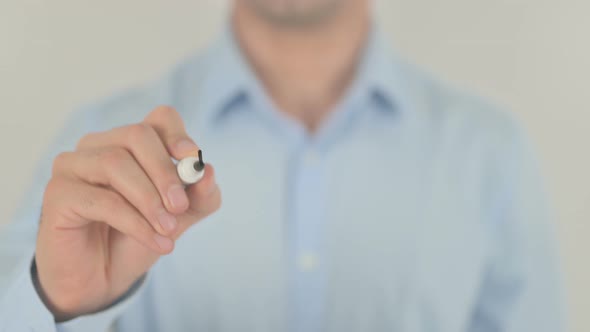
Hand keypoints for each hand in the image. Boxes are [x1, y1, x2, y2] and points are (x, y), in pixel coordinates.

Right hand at [34, 106, 220, 320]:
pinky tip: (156, 242)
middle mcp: (99, 145)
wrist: (103, 278)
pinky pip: (101, 199)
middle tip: (181, 206)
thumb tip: (208, 172)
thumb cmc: (138, 236)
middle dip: (165, 172)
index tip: (193, 161)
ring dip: (149, 200)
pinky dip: (135, 223)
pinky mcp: (58, 193)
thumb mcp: (181, 216)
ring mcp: (73, 165)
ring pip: (115, 163)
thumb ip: (201, 195)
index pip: (159, 119)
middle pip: (137, 135)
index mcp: (132, 143)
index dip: (178, 135)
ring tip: (169, 230)